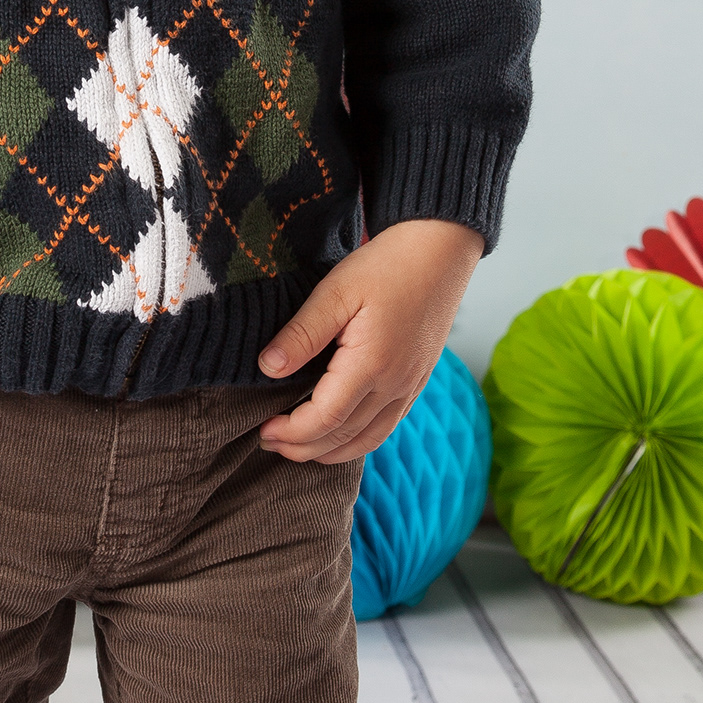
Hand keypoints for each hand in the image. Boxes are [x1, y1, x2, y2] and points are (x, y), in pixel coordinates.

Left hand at [256, 218, 483, 464]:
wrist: (440, 250)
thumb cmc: (386, 264)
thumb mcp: (336, 291)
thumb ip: (302, 333)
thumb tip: (268, 369)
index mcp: (371, 364)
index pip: (324, 419)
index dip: (291, 432)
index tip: (262, 429)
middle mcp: (394, 385)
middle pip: (343, 437)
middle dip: (302, 448)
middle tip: (268, 442)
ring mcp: (410, 387)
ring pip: (367, 440)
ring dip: (329, 452)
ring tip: (296, 447)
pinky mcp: (417, 382)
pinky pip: (385, 428)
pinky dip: (356, 441)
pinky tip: (336, 434)